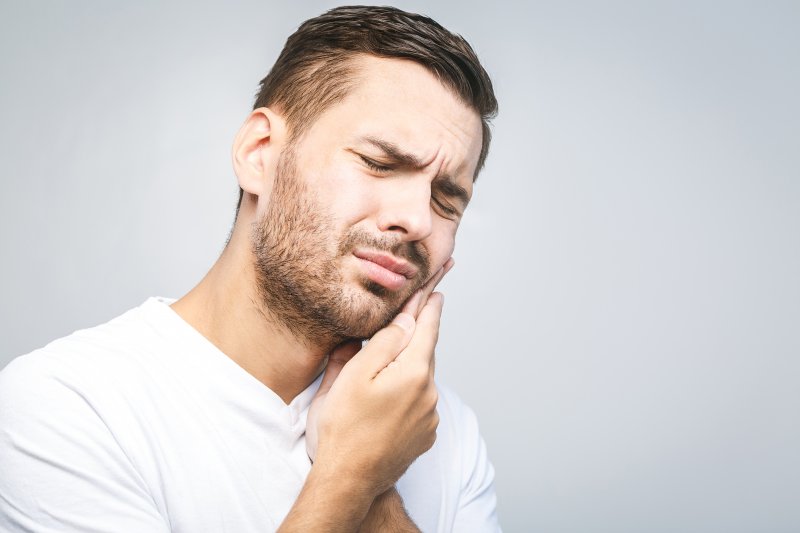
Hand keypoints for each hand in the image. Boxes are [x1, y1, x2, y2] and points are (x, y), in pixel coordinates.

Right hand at [305, 259, 452, 496]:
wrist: (349, 480)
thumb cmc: (344, 429)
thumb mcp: (354, 375)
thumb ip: (383, 344)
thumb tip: (403, 321)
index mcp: (414, 373)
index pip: (427, 329)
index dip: (430, 306)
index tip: (437, 289)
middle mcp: (429, 393)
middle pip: (426, 352)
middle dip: (419, 333)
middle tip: (415, 312)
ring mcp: (429, 417)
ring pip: (422, 377)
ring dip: (410, 364)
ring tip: (389, 361)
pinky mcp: (425, 434)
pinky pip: (420, 401)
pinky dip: (409, 390)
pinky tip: (388, 396)